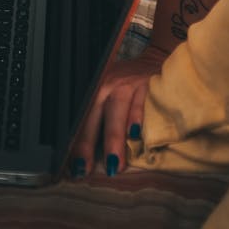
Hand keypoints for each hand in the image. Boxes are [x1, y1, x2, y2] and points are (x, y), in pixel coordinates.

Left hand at [69, 44, 169, 178]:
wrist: (152, 59)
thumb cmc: (126, 85)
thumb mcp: (108, 95)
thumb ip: (98, 119)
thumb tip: (86, 158)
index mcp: (94, 90)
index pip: (81, 117)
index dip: (76, 141)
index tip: (76, 165)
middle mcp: (107, 85)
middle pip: (93, 113)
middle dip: (88, 141)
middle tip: (86, 168)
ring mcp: (127, 82)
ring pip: (116, 107)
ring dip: (113, 136)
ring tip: (114, 162)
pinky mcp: (147, 82)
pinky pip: (140, 100)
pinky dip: (136, 116)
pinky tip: (134, 134)